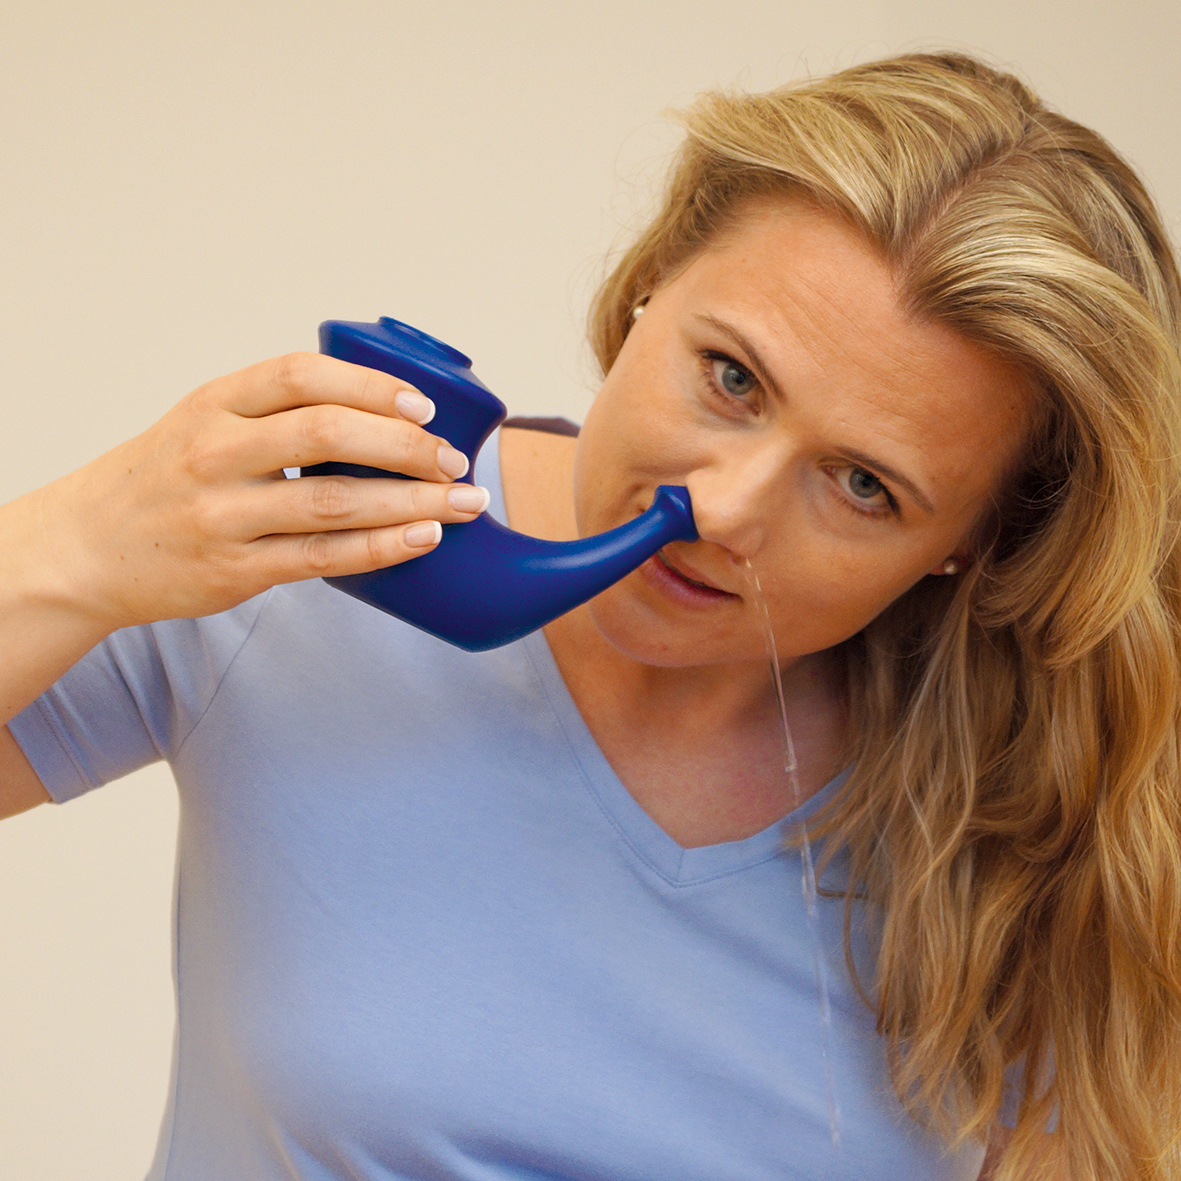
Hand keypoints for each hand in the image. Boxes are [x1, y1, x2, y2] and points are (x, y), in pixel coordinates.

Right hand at [22, 352, 487, 629]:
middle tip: (455, 460)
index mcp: (213, 404)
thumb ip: (274, 411)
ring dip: (413, 502)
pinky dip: (381, 547)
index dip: (371, 385)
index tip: (423, 404)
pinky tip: (423, 538)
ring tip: (464, 503)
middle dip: (406, 445)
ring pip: (336, 503)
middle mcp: (215, 453)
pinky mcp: (235, 570)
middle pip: (328, 435)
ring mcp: (223, 515)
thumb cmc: (164, 478)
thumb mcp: (203, 421)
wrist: (88, 549)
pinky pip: (323, 558)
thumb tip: (378, 407)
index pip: (301, 376)